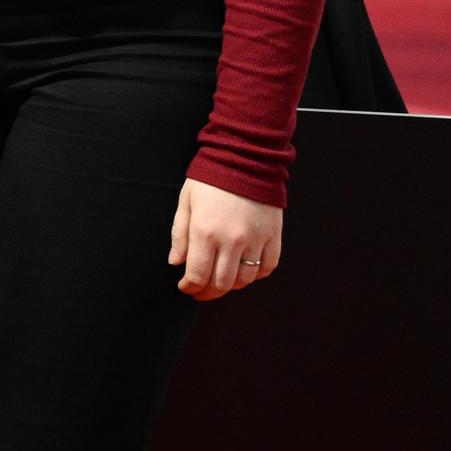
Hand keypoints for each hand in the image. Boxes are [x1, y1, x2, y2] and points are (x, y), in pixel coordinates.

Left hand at [169, 178, 282, 301]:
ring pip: (245, 280)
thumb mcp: (186, 203)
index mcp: (205, 231)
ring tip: (220, 279)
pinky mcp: (274, 236)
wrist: (244, 158)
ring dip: (231, 285)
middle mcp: (232, 240)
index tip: (185, 287)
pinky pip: (267, 267)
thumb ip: (180, 235)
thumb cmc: (209, 180)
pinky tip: (244, 270)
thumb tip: (176, 263)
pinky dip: (256, 274)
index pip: (198, 275)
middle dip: (208, 292)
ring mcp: (256, 239)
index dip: (190, 287)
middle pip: (222, 283)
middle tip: (200, 291)